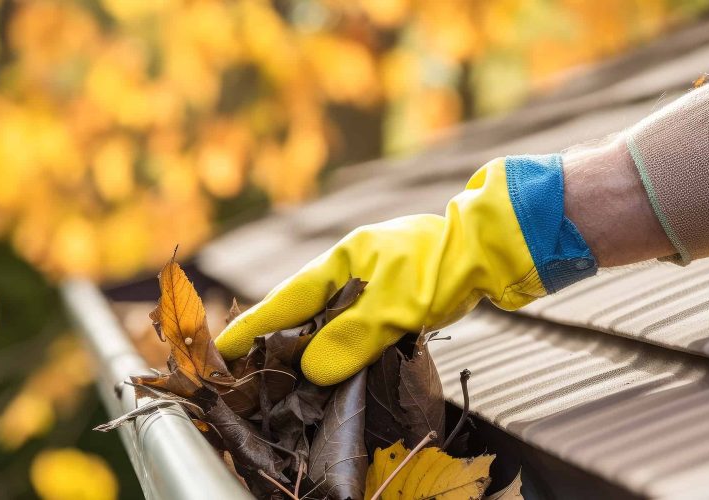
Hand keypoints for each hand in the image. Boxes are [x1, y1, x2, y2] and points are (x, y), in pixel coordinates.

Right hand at [215, 158, 545, 384]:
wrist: (487, 249)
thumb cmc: (440, 268)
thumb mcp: (394, 305)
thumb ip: (351, 337)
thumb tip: (312, 370)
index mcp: (340, 263)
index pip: (284, 301)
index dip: (251, 330)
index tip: (220, 352)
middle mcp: (349, 269)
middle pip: (300, 310)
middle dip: (273, 341)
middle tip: (246, 374)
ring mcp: (369, 280)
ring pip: (326, 318)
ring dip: (306, 345)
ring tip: (283, 375)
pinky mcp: (389, 294)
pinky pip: (351, 322)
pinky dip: (337, 343)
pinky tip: (335, 362)